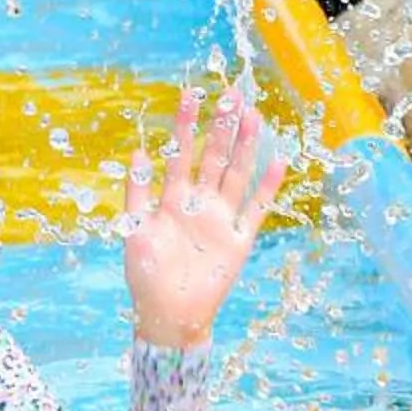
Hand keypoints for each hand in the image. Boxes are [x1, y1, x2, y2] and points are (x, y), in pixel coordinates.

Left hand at [123, 83, 284, 349]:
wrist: (167, 315)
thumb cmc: (144, 275)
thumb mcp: (133, 230)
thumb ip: (136, 193)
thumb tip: (137, 152)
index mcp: (171, 199)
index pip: (181, 154)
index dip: (186, 125)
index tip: (191, 94)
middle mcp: (199, 204)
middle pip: (214, 158)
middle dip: (222, 127)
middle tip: (232, 95)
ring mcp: (220, 219)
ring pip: (237, 176)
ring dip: (245, 148)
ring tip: (254, 116)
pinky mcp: (238, 240)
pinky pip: (255, 209)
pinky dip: (267, 187)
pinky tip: (278, 161)